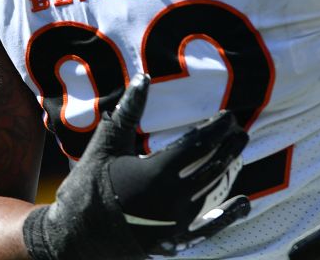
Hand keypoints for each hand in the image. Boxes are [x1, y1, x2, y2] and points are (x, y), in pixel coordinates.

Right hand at [23, 74, 250, 259]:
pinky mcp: (174, 241)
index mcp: (155, 172)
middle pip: (211, 167)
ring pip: (212, 193)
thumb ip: (129, 112)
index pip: (197, 144)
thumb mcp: (106, 145)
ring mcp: (176, 223)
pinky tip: (244, 202)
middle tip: (241, 132)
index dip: (216, 129)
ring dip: (229, 170)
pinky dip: (228, 215)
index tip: (230, 116)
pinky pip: (209, 227)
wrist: (75, 235)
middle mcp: (172, 199)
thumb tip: (143, 77)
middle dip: (229, 146)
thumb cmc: (89, 184)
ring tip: (239, 153)